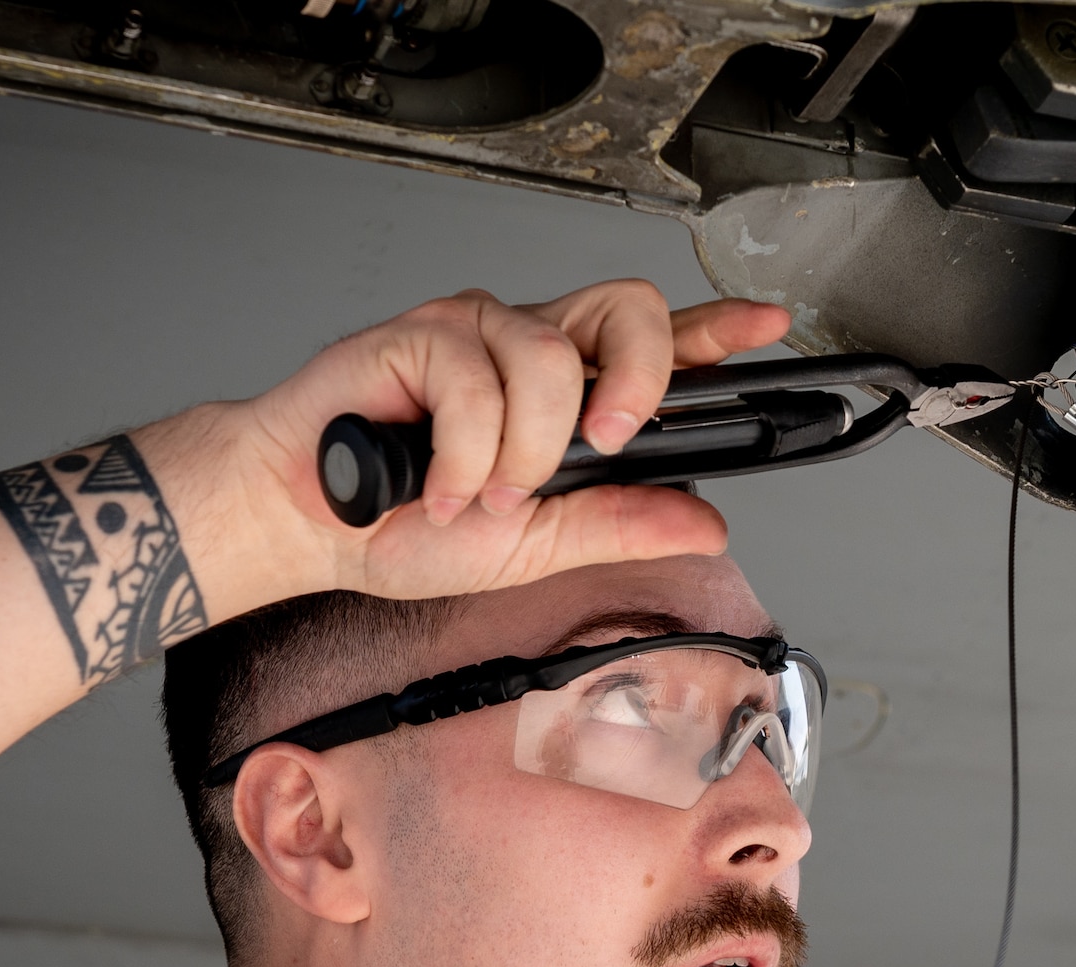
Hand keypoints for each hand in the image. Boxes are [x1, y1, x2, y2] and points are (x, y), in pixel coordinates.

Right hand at [192, 280, 789, 604]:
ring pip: (553, 359)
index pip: (653, 344)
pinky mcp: (422, 333)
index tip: (766, 325)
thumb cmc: (405, 528)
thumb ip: (620, 526)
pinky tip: (439, 482)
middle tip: (607, 439)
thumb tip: (706, 521)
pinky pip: (479, 383)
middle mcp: (527, 349)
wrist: (310, 529)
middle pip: (625, 309)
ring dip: (524, 452)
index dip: (713, 329)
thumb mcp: (537, 547)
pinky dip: (466, 454)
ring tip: (481, 494)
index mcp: (564, 394)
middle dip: (637, 376)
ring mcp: (476, 334)